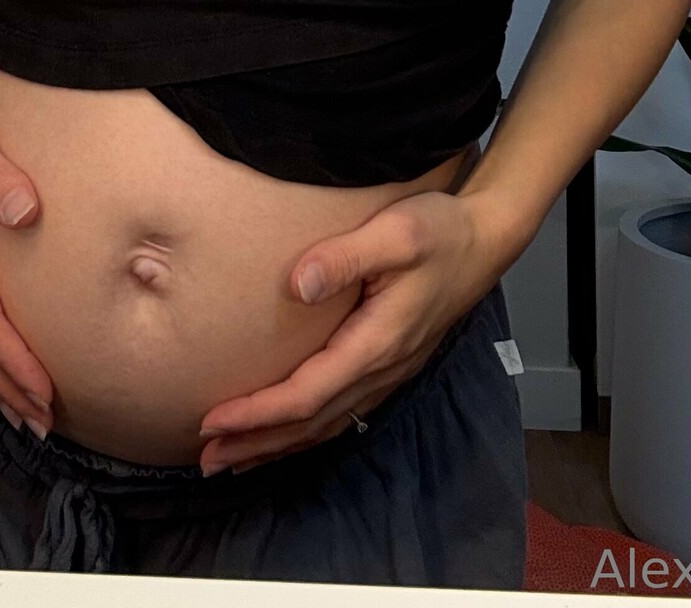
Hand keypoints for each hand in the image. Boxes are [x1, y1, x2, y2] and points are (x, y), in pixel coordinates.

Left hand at [196, 185, 507, 475]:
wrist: (484, 239)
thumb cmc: (439, 230)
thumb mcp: (394, 232)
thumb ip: (344, 257)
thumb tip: (296, 285)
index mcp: (377, 342)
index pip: (307, 394)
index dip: (258, 413)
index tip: (213, 420)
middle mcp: (382, 369)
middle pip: (311, 423)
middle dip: (257, 443)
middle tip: (206, 459)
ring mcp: (389, 372)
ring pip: (327, 425)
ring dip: (277, 445)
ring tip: (233, 457)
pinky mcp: (389, 364)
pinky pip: (341, 413)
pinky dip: (305, 431)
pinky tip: (285, 434)